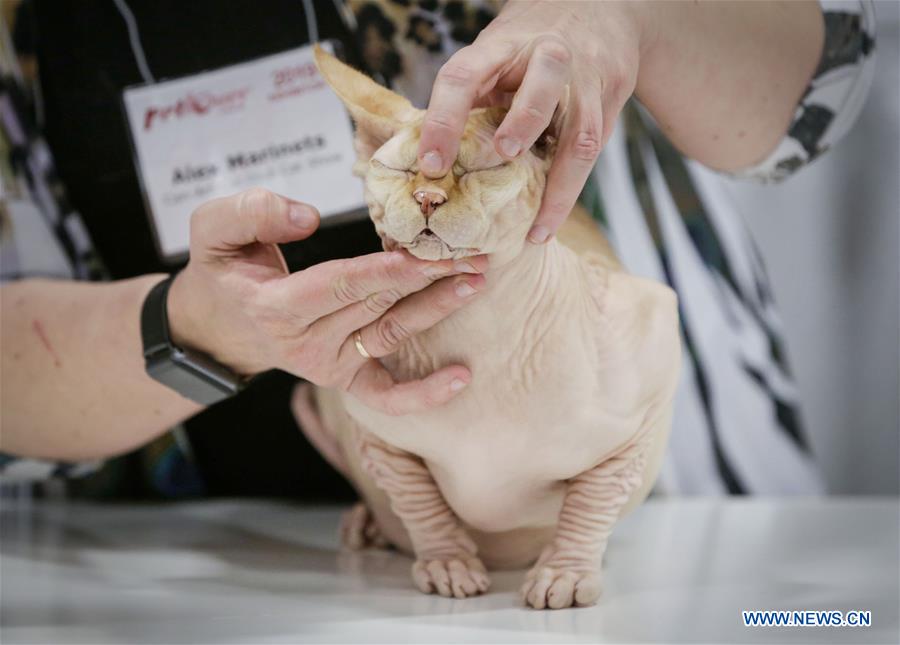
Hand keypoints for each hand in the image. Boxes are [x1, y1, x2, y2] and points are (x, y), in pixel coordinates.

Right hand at [167, 188, 486, 414]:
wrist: (220, 324)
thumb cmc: (223, 270)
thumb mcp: (214, 229)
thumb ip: (252, 212)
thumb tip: (306, 218)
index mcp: (276, 307)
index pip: (341, 284)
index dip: (387, 270)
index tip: (430, 251)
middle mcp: (306, 343)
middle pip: (377, 304)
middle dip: (428, 277)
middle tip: (474, 252)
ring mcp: (329, 364)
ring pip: (392, 333)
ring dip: (437, 310)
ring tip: (476, 282)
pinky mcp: (344, 378)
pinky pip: (386, 395)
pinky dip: (423, 394)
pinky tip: (462, 378)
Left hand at [417, 1, 644, 242]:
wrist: (598, 12)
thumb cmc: (526, 47)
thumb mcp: (491, 57)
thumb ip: (466, 99)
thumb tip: (425, 161)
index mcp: (501, 45)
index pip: (465, 76)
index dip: (444, 119)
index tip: (431, 166)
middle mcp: (549, 55)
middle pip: (544, 79)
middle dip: (525, 119)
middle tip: (505, 155)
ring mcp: (586, 79)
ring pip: (581, 131)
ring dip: (560, 184)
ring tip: (536, 228)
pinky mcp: (609, 102)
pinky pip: (592, 153)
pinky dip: (570, 192)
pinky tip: (549, 222)